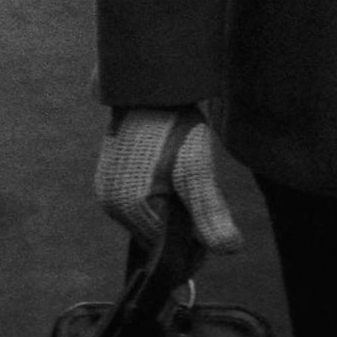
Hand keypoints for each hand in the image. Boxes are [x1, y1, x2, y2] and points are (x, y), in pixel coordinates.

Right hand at [94, 107, 243, 252]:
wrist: (150, 87)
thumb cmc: (174, 124)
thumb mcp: (197, 168)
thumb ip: (210, 211)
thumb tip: (229, 248)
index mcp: (130, 208)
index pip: (165, 248)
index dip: (193, 244)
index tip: (216, 229)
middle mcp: (112, 206)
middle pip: (156, 233)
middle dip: (182, 224)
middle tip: (203, 192)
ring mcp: (107, 191)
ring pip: (150, 217)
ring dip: (172, 209)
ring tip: (188, 178)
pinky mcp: (109, 177)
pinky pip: (139, 200)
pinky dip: (160, 196)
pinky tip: (172, 173)